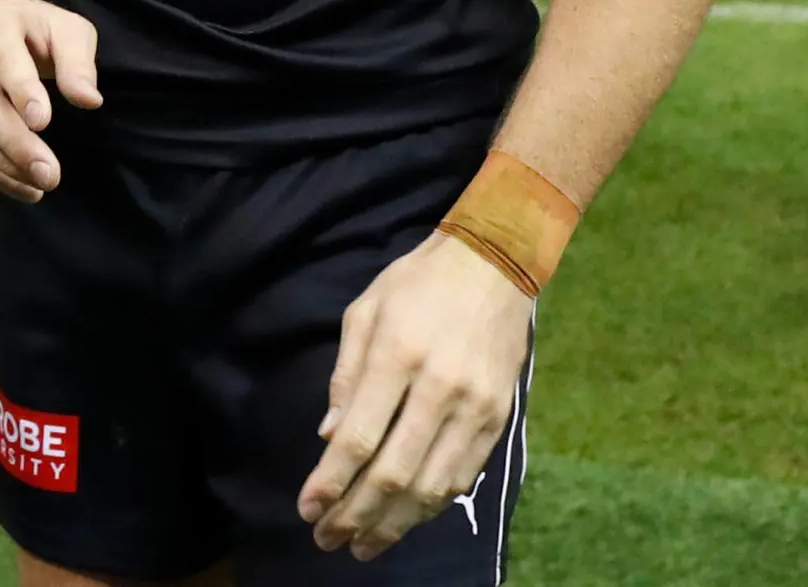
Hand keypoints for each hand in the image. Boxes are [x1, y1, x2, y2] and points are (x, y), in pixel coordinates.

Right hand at [0, 0, 102, 202]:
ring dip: (3, 164)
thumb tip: (89, 101)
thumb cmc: (35, 29)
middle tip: (49, 173)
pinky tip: (25, 187)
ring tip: (41, 184)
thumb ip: (77, 62)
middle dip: (14, 142)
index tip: (44, 123)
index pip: (4, 60)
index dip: (21, 91)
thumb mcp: (66, 30)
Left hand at [297, 232, 533, 562]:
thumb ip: (345, 376)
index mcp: (398, 355)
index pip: (360, 439)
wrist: (495, 262)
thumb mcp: (364, 311)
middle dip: (354, 515)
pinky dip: (431, 506)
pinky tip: (406, 519)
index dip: (330, 483)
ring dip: (393, 524)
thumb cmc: (418, 283)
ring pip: (430, 486)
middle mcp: (439, 387)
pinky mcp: (500, 418)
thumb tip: (328, 438)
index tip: (308, 510)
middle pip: (393, 473)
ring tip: (363, 545)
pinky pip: (462, 476)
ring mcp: (475, 407)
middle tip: (327, 541)